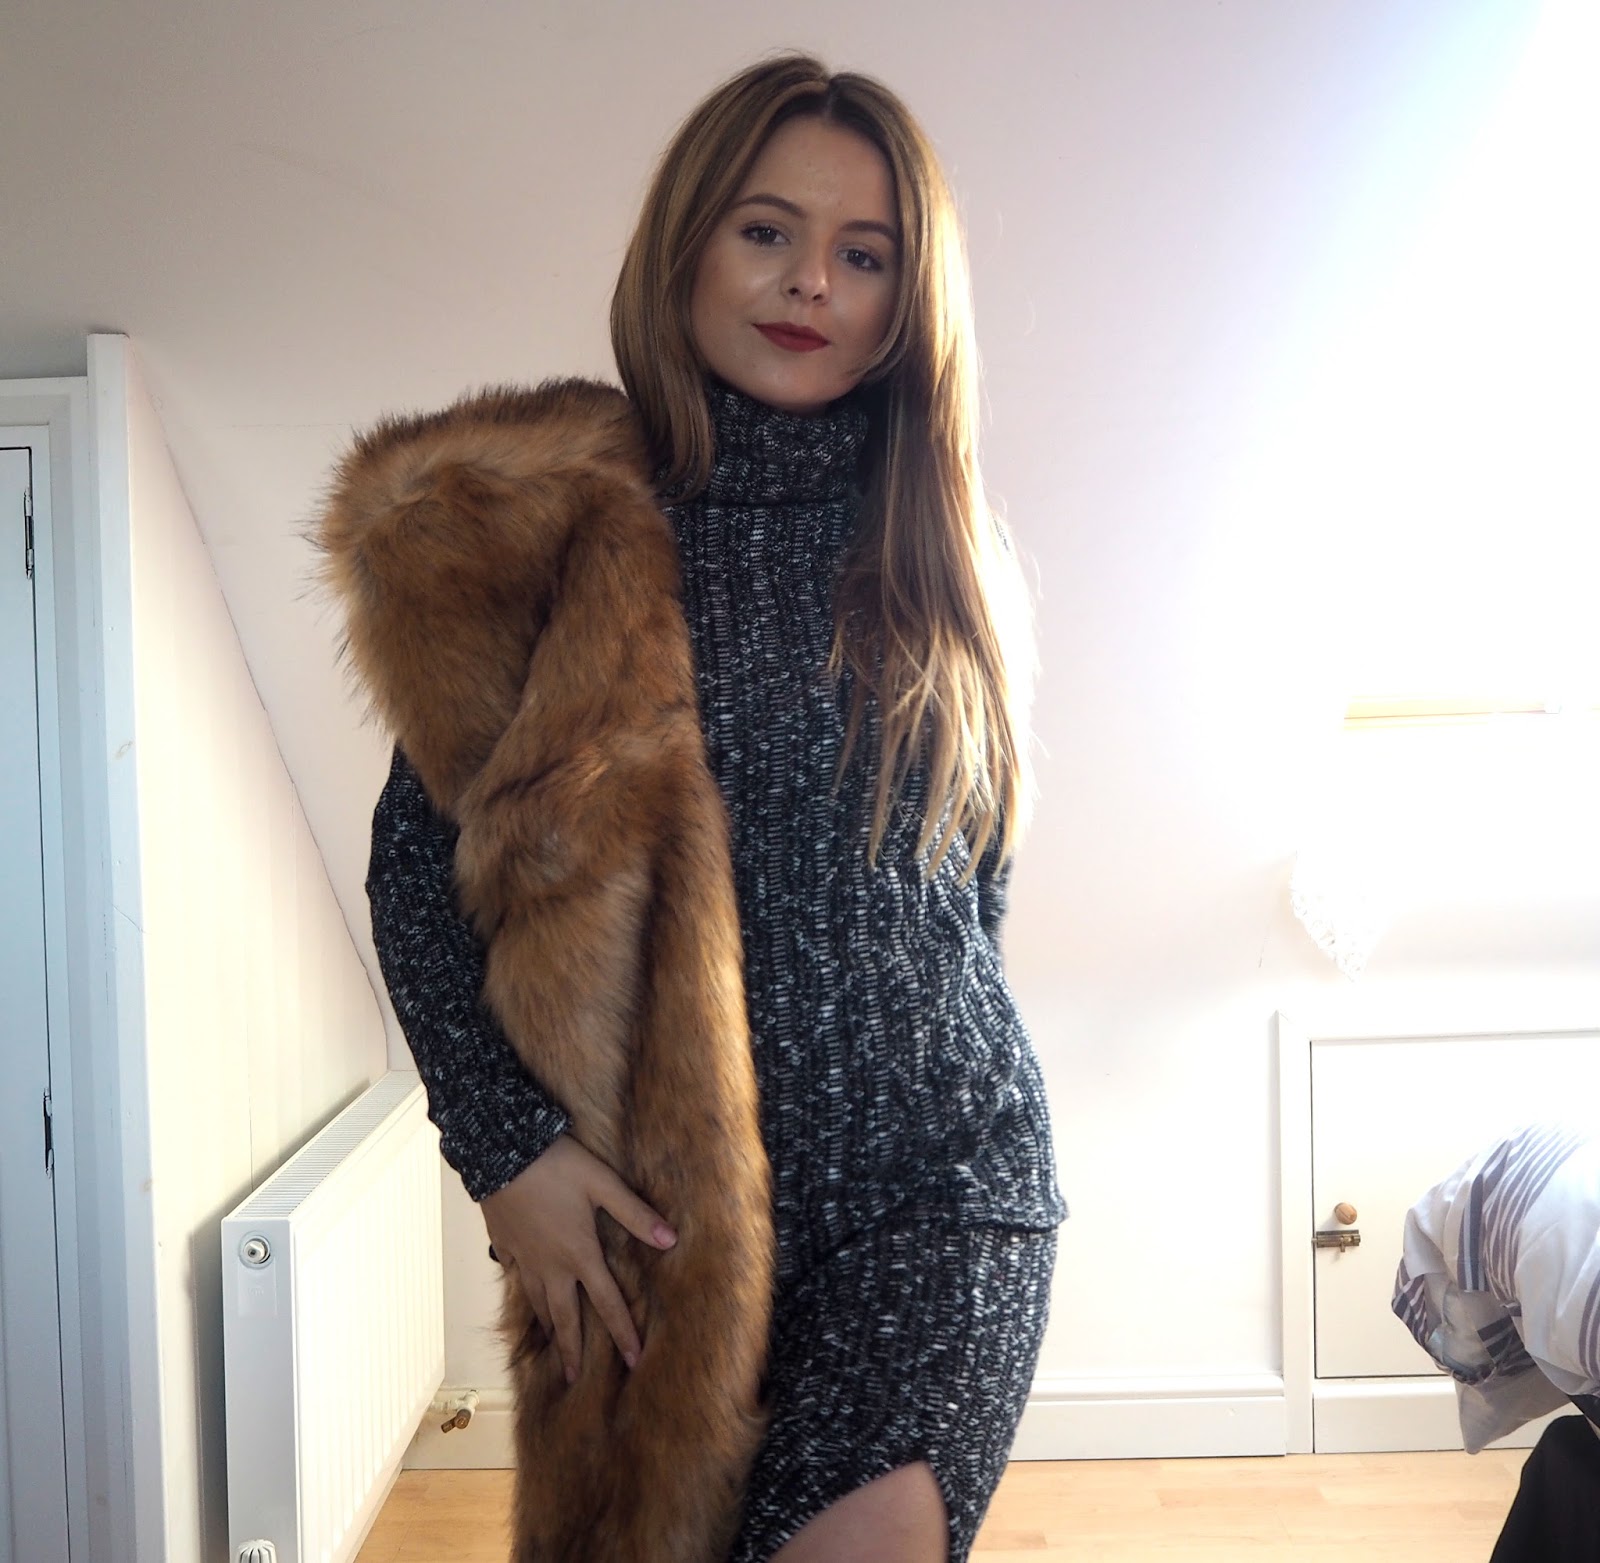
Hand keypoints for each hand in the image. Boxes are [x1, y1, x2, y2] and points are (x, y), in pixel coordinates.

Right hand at [480, 1132, 676, 1384]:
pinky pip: (515, 1277)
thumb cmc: (557, 1165)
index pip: (607, 1302)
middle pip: (565, 1316)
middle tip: (574, 1380)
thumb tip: (671, 1240)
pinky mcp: (504, 1244)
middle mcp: (551, 1265)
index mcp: (580, 1254)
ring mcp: (524, 1258)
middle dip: (572, 1350)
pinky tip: (525, 1294)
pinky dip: (522, 1293)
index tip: (634, 1361)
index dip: (623, 1333)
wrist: (501, 1151)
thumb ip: (635, 1214)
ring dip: (548, 1328)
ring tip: (553, 1347)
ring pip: (537, 1302)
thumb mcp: (603, 1184)